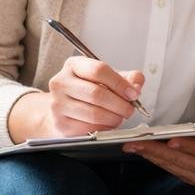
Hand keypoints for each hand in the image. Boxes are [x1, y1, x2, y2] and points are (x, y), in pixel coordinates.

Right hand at [8, 57, 145, 140]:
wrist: (65, 108)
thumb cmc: (88, 91)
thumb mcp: (108, 78)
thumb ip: (128, 78)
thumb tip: (136, 87)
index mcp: (74, 65)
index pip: (99, 70)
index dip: (119, 83)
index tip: (132, 93)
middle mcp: (61, 82)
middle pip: (96, 93)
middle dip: (119, 104)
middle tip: (129, 109)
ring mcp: (58, 103)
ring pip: (93, 113)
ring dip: (113, 118)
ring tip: (119, 117)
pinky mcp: (60, 123)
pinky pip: (88, 128)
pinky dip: (103, 128)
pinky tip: (107, 124)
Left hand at [123, 114, 194, 185]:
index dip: (185, 145)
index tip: (170, 140)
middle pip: (180, 160)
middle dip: (156, 151)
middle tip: (135, 143)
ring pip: (173, 166)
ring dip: (151, 157)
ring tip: (133, 146)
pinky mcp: (193, 181)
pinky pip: (172, 170)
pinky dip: (158, 161)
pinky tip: (144, 152)